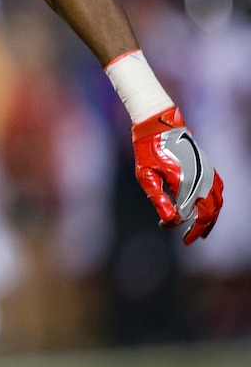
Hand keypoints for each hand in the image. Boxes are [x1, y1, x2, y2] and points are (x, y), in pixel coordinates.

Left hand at [132, 107, 223, 244]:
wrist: (159, 126)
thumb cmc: (148, 151)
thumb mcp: (146, 176)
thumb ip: (159, 199)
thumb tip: (170, 222)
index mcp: (185, 182)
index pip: (186, 213)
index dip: (175, 223)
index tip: (162, 225)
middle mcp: (201, 179)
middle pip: (208, 212)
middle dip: (199, 228)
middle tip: (189, 240)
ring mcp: (207, 173)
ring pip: (217, 203)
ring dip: (211, 218)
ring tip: (201, 231)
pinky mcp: (208, 167)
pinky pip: (219, 190)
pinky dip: (215, 204)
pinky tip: (207, 210)